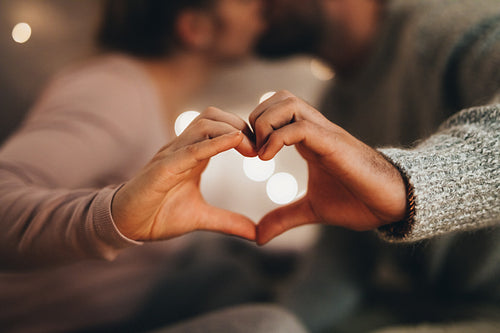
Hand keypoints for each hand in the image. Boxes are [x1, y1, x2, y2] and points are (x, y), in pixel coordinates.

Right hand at [112, 107, 256, 241]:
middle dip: (240, 125)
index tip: (262, 151)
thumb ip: (228, 221)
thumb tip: (256, 234)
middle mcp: (182, 149)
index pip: (219, 127)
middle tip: (259, 148)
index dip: (243, 132)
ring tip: (250, 148)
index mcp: (192, 155)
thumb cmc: (159, 215)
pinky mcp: (162, 168)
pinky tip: (235, 142)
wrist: (127, 226)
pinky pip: (191, 149)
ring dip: (231, 130)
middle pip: (213, 116)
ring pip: (203, 125)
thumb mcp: (201, 218)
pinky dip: (214, 143)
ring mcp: (171, 155)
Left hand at [249, 91, 406, 244]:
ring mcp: (326, 133)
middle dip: (257, 119)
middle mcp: (316, 129)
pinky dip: (276, 138)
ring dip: (265, 123)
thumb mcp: (311, 210)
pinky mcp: (334, 144)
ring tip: (261, 153)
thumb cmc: (356, 201)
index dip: (256, 126)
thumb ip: (284, 217)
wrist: (392, 205)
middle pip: (279, 97)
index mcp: (309, 138)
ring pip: (288, 102)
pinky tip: (267, 158)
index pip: (277, 108)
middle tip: (252, 150)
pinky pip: (300, 127)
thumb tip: (258, 237)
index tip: (249, 153)